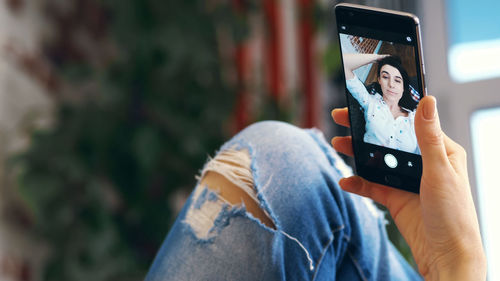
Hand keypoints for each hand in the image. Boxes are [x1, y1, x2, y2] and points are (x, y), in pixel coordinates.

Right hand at [330, 96, 485, 280]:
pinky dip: (357, 183)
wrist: (446, 257)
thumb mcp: (440, 172)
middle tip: (341, 118)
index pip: (408, 124)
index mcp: (440, 151)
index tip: (364, 103)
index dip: (386, 112)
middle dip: (364, 130)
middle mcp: (423, 164)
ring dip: (357, 154)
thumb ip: (429, 138)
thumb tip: (427, 101)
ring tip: (337, 145)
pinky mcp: (396, 199)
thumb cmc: (454, 215)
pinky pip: (372, 187)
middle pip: (388, 141)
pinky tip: (345, 181)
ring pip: (377, 161)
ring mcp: (407, 181)